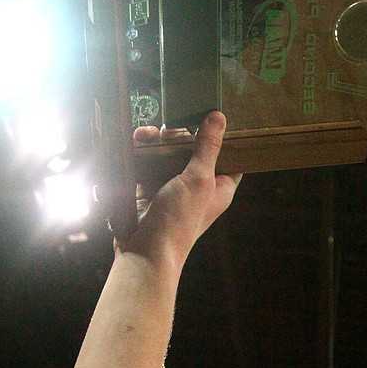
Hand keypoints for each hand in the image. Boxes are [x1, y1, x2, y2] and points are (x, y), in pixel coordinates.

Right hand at [120, 111, 239, 271]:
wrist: (145, 251)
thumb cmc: (180, 219)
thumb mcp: (199, 179)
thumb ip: (208, 148)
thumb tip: (220, 117)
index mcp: (220, 187)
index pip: (230, 157)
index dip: (224, 138)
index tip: (212, 117)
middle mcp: (198, 187)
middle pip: (194, 151)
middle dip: (180, 135)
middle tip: (170, 129)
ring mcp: (173, 188)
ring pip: (168, 155)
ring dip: (157, 141)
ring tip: (147, 134)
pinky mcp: (150, 190)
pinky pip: (148, 164)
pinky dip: (142, 152)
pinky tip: (135, 142)